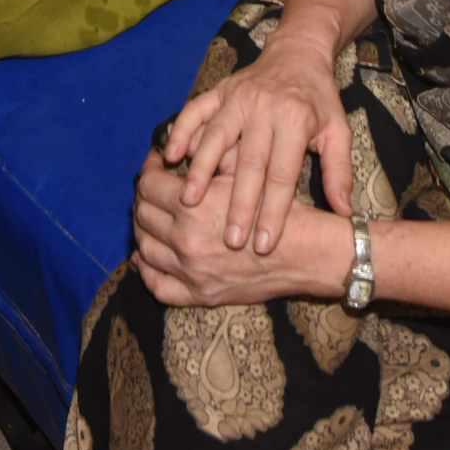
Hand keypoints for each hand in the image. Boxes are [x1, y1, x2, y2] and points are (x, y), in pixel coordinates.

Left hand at [132, 146, 353, 308]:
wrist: (306, 253)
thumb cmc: (276, 207)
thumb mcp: (240, 176)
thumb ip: (205, 165)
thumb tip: (174, 153)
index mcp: (194, 208)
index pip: (149, 185)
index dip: (149, 169)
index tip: (156, 164)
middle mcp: (186, 241)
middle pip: (143, 214)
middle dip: (144, 196)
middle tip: (154, 187)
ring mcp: (190, 273)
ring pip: (145, 248)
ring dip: (143, 228)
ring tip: (152, 216)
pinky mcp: (199, 295)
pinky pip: (158, 286)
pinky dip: (146, 270)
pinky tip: (145, 257)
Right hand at [158, 36, 352, 257]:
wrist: (298, 53)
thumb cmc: (319, 100)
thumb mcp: (338, 131)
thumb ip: (340, 171)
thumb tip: (345, 213)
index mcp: (296, 120)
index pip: (282, 175)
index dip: (273, 212)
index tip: (265, 245)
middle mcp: (264, 108)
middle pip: (248, 163)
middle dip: (238, 204)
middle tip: (230, 240)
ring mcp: (237, 97)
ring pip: (215, 137)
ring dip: (201, 170)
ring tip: (189, 202)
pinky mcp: (218, 90)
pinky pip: (195, 110)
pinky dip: (181, 131)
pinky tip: (169, 156)